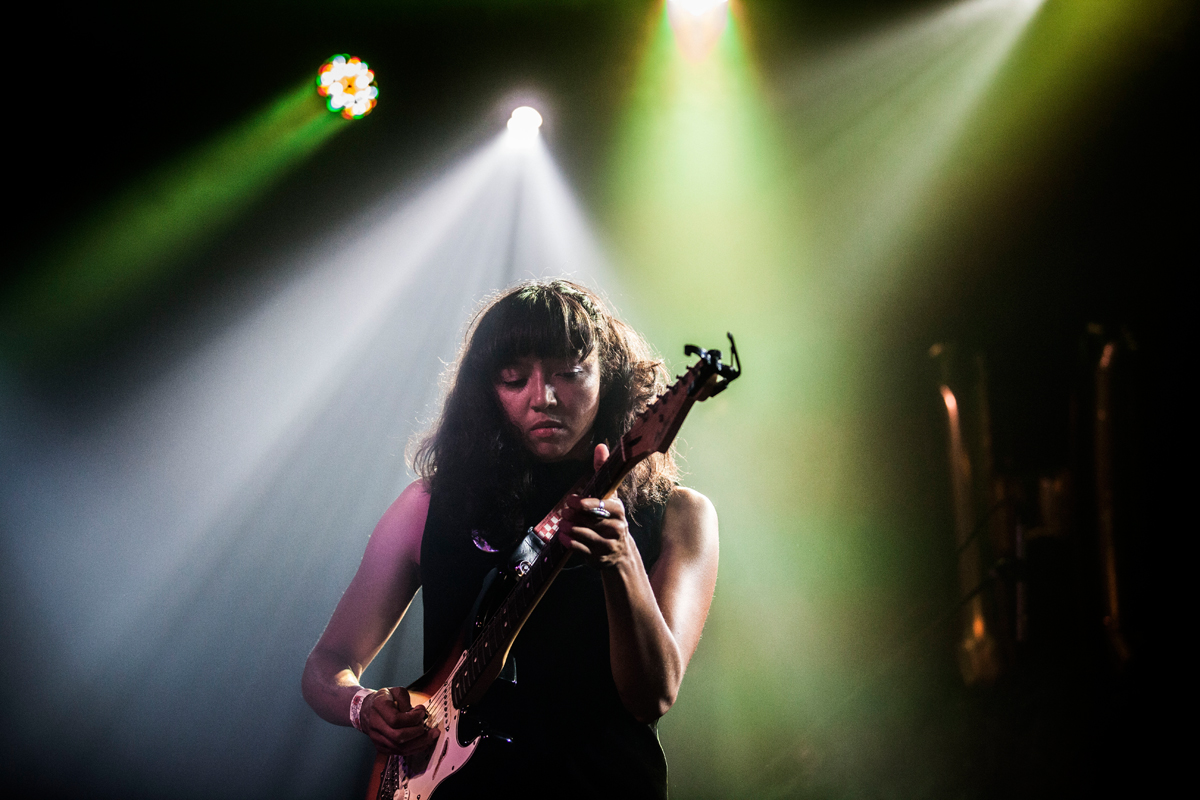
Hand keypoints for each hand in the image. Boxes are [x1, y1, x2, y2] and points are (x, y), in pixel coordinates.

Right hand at [360, 687, 438, 755]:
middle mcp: (375, 725)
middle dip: (418, 732)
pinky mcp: (381, 748)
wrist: (367, 710)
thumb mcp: (395, 691)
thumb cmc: (385, 699)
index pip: (395, 720)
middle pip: (398, 737)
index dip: (412, 718)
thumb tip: (416, 713)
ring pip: (400, 748)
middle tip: (426, 725)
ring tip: (432, 735)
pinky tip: (424, 742)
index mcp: (378, 707)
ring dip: (420, 743)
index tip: (421, 711)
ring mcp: (377, 739)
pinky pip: (399, 753)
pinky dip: (414, 749)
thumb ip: (406, 700)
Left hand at [561, 443, 638, 571]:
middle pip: (592, 521)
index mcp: (619, 511)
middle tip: (563, 512)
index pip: (605, 507)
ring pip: (586, 535)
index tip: (572, 501)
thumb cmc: (610, 518)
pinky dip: (570, 543)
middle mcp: (617, 528)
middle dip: (576, 516)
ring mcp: (608, 545)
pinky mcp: (599, 558)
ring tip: (561, 523)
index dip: (588, 504)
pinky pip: (581, 550)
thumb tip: (600, 446)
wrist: (619, 552)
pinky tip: (562, 537)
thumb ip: (602, 471)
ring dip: (570, 529)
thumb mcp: (609, 496)